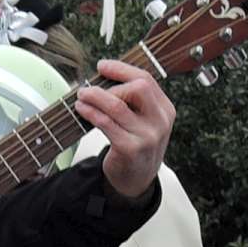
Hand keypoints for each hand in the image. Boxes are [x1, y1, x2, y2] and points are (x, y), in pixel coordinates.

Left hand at [74, 59, 175, 200]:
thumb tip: (105, 76)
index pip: (146, 79)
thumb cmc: (137, 146)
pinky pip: (106, 123)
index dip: (121, 69)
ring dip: (95, 96)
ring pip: (117, 105)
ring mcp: (147, 136)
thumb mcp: (145, 121)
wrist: (137, 180)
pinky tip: (82, 109)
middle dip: (110, 84)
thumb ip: (134, 100)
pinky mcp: (130, 148)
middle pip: (137, 87)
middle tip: (90, 87)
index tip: (102, 66)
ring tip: (81, 95)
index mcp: (165, 109)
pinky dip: (91, 113)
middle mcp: (160, 122)